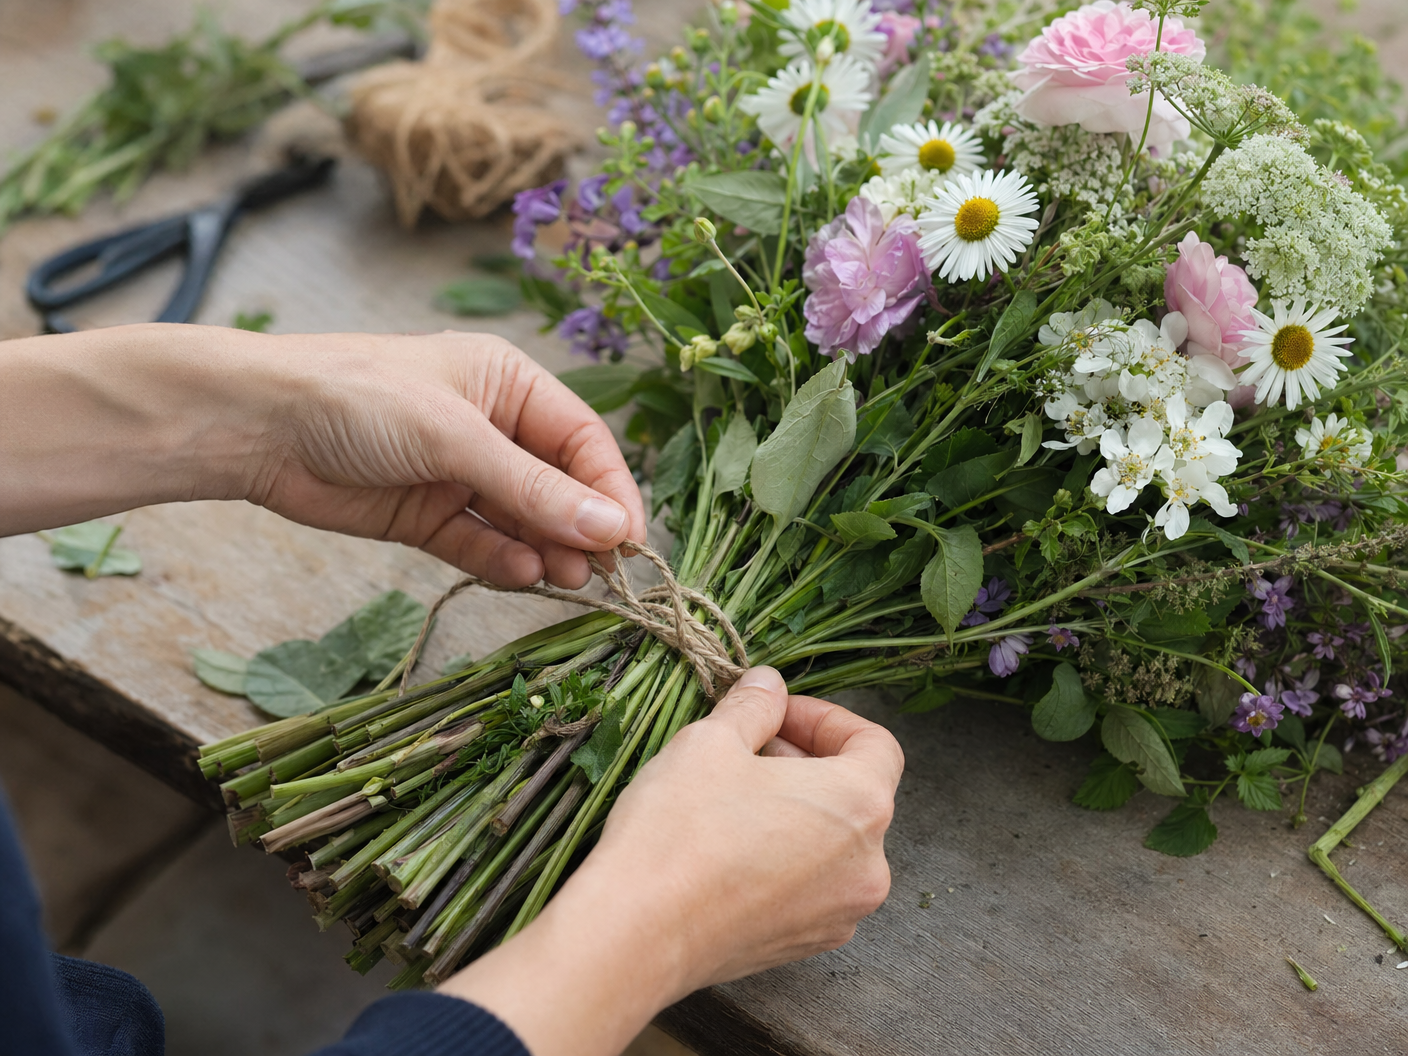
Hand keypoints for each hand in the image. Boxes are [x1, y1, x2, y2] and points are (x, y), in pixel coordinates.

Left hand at [0, 325, 644, 588]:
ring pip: (525, 522)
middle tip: (603, 574)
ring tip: (566, 582)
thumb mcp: (454, 437)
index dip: (611, 490)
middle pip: (560, 486)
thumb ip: (532, 489)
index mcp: (509, 384)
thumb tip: (611, 529)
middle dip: (582, 528)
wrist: (256, 427)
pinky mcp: (428, 518)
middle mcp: (493, 429)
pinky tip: (523, 577)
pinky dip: (504, 564)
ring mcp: (460, 476)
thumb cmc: (357, 398)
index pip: (582, 441)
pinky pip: (482, 546)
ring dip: (548, 551)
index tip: (631, 540)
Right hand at [439, 667, 903, 1055]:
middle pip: (855, 794)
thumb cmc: (680, 830)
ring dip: (793, 810)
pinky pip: (809, 885)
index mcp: (860, 804)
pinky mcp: (805, 944)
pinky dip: (783, 856)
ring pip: (831, 842)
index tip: (777, 712)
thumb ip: (753, 705)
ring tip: (732, 796)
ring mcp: (839, 913)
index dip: (825, 718)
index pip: (875, 744)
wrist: (637, 935)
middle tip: (746, 747)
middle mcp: (868, 864)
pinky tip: (728, 848)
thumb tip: (768, 685)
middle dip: (804, 761)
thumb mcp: (712, 741)